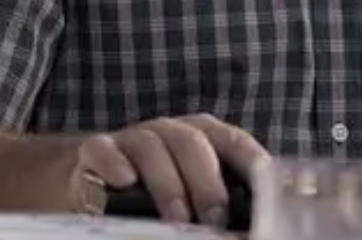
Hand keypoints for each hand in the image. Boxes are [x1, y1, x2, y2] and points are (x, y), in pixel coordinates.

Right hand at [74, 114, 270, 225]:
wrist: (98, 178)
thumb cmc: (160, 189)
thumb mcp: (193, 192)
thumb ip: (219, 202)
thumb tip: (246, 229)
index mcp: (203, 137)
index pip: (234, 141)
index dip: (250, 162)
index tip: (264, 191)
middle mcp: (171, 132)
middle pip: (193, 143)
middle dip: (207, 182)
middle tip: (215, 217)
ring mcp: (133, 137)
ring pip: (152, 147)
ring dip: (167, 184)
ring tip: (177, 218)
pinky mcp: (97, 149)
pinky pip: (104, 150)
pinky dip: (114, 164)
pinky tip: (124, 182)